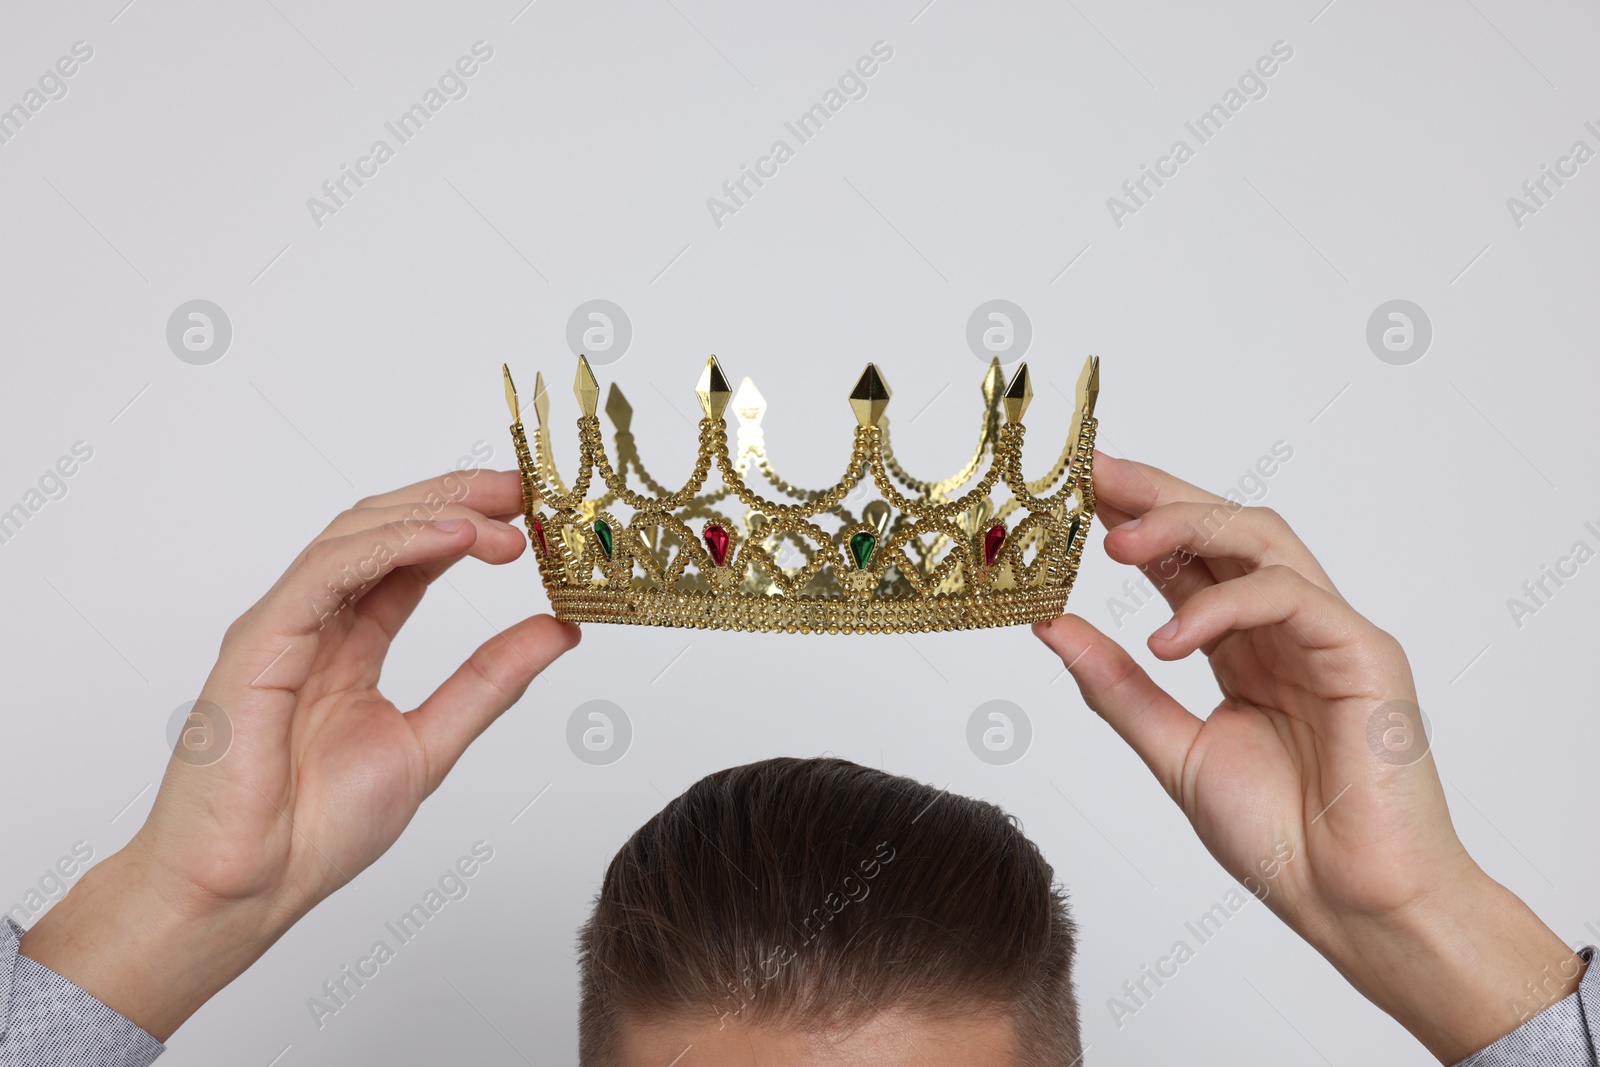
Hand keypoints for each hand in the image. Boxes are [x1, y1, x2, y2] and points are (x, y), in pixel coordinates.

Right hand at [21, 470, 578, 1039]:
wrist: (247, 891)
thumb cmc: (312, 831)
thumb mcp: (432, 741)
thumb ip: (491, 681)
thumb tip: (560, 629)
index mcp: (348, 645)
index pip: (411, 557)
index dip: (470, 523)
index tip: (534, 512)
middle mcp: (313, 623)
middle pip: (385, 528)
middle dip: (457, 497)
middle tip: (525, 489)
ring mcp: (283, 626)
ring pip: (357, 533)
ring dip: (435, 512)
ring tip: (504, 513)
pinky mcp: (260, 641)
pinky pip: (329, 570)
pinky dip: (393, 543)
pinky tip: (452, 536)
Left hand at [1036, 452, 1578, 1062]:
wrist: (1352, 905)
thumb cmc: (1282, 838)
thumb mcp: (1173, 750)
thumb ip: (1115, 686)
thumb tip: (1049, 626)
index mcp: (1244, 648)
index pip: (1185, 561)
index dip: (1133, 519)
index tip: (1073, 490)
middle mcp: (1287, 630)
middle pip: (1224, 529)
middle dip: (1156, 496)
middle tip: (1092, 475)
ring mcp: (1329, 635)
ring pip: (1261, 541)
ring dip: (1186, 528)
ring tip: (1117, 543)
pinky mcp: (1364, 653)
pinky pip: (1290, 597)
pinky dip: (1223, 606)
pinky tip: (1169, 638)